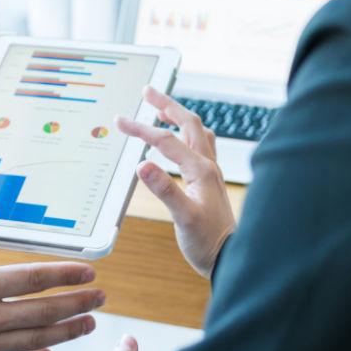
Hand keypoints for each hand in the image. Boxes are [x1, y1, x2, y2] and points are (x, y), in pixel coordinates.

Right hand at [118, 87, 236, 277]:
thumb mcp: (183, 218)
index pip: (166, 141)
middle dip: (166, 105)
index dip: (141, 129)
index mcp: (201, 170)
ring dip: (179, 116)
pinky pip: (199, 147)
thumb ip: (164, 190)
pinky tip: (177, 141)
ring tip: (161, 109)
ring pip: (197, 132)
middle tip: (147, 92)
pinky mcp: (209, 181)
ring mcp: (211, 172)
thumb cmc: (208, 242)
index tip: (120, 121)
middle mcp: (208, 165)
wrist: (229, 258)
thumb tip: (142, 164)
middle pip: (188, 123)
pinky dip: (185, 135)